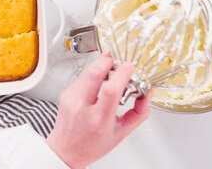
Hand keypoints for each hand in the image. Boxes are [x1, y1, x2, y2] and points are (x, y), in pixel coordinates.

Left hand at [46, 52, 152, 168]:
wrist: (66, 150)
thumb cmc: (92, 144)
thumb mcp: (121, 133)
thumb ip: (138, 113)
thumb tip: (146, 95)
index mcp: (99, 120)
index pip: (110, 91)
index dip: (122, 74)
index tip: (129, 67)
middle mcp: (82, 108)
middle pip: (93, 74)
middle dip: (107, 61)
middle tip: (117, 60)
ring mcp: (71, 99)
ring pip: (86, 72)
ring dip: (100, 65)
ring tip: (110, 67)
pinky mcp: (65, 94)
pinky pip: (81, 77)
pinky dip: (92, 74)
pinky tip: (98, 79)